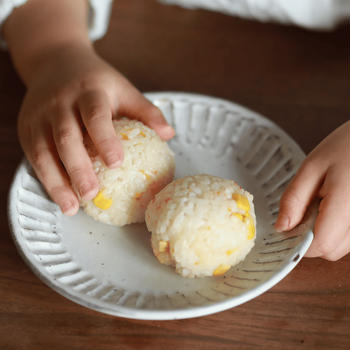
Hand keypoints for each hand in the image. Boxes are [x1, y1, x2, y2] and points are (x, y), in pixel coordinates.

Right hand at [17, 45, 174, 215]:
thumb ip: (145, 111)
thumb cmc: (96, 82)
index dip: (105, 139)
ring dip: (57, 182)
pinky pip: (34, 157)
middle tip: (92, 193)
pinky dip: (46, 179)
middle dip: (78, 168)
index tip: (116, 163)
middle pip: (66, 137)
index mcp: (89, 92)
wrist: (54, 63)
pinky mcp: (27, 128)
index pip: (95, 115)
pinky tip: (60, 198)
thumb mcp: (123, 89)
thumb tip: (169, 134)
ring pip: (44, 151)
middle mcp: (60, 103)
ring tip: (72, 207)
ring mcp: (40, 116)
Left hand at [275, 121, 349, 260]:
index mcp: (347, 204)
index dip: (298, 241)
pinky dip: (336, 229)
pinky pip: (349, 237)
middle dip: (310, 237)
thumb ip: (294, 200)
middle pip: (331, 250)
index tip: (288, 226)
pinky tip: (333, 206)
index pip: (321, 245)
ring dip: (324, 233)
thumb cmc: (346, 146)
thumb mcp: (312, 167)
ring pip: (341, 247)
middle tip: (306, 208)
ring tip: (323, 202)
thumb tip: (281, 228)